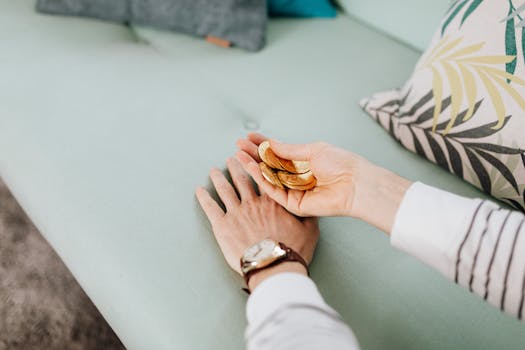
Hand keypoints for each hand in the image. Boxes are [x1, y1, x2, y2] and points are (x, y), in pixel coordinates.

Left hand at [196, 157, 318, 289]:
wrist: (273, 265)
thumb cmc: (291, 250)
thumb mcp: (309, 230)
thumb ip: (308, 215)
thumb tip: (310, 206)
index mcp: (272, 201)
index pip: (263, 178)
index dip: (257, 167)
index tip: (253, 158)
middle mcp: (253, 203)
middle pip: (242, 180)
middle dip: (236, 166)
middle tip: (232, 158)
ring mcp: (236, 212)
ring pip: (225, 189)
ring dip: (219, 178)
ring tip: (214, 170)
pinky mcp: (222, 225)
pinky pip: (210, 207)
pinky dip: (203, 198)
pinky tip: (199, 190)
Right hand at [236, 133, 412, 233]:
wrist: (356, 183)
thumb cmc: (341, 164)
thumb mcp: (312, 150)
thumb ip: (289, 150)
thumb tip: (271, 143)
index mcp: (303, 163)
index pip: (278, 153)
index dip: (263, 145)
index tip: (248, 137)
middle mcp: (297, 177)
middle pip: (270, 166)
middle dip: (254, 155)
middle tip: (238, 146)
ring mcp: (294, 191)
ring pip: (269, 179)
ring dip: (253, 167)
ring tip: (239, 155)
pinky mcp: (294, 205)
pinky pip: (274, 191)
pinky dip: (262, 180)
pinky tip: (252, 168)